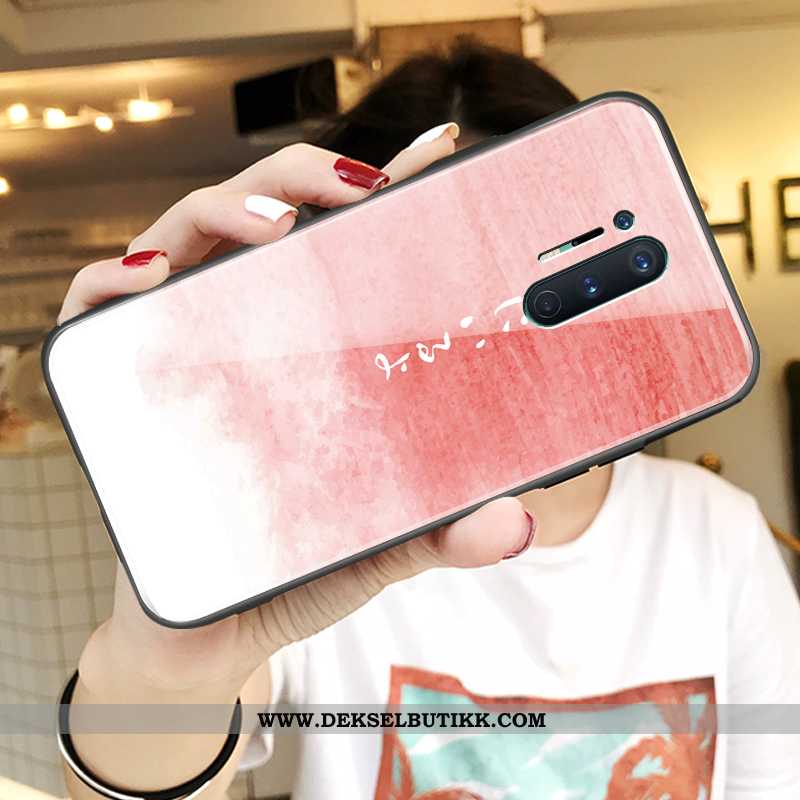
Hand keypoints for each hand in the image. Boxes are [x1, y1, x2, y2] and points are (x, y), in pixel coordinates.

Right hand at [60, 129, 535, 696]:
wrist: (209, 630)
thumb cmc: (292, 566)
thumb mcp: (378, 537)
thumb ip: (440, 526)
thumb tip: (514, 521)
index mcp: (306, 348)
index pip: (342, 248)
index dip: (383, 193)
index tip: (436, 155)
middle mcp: (243, 331)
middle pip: (264, 216)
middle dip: (305, 179)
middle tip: (358, 189)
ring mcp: (180, 347)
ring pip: (186, 237)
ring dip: (225, 208)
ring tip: (276, 225)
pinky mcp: (115, 384)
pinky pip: (96, 312)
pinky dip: (110, 281)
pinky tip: (150, 279)